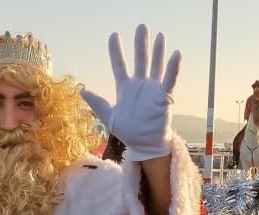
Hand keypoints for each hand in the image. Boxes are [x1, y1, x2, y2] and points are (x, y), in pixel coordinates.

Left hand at [81, 25, 180, 160]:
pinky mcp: (163, 96)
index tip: (114, 36)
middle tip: (141, 26)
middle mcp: (139, 85)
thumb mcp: (109, 117)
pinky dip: (173, 68)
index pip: (119, 65)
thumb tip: (82, 91)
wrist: (145, 144)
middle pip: (140, 60)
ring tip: (160, 35)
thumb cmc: (129, 132)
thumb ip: (97, 103)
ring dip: (158, 51)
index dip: (116, 51)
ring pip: (155, 66)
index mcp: (125, 88)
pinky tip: (175, 54)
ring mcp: (152, 89)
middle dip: (141, 44)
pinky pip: (169, 79)